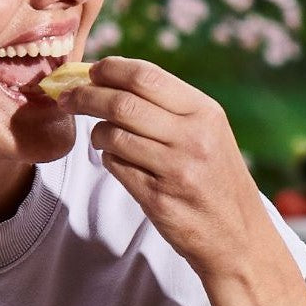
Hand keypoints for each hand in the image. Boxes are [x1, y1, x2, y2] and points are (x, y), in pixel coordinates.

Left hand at [59, 56, 278, 285]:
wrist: (237, 236)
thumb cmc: (215, 176)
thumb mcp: (208, 131)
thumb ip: (169, 105)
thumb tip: (112, 75)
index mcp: (204, 112)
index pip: (146, 76)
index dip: (109, 70)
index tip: (89, 72)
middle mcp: (193, 137)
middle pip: (122, 104)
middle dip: (86, 97)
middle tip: (68, 98)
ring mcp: (175, 169)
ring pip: (113, 135)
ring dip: (96, 133)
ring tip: (99, 136)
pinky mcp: (158, 199)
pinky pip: (116, 166)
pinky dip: (108, 158)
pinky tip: (117, 160)